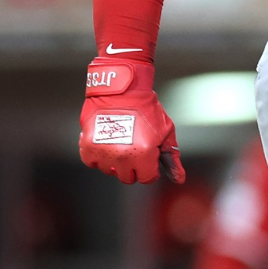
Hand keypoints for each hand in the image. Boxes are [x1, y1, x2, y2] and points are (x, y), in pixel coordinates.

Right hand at [79, 57, 183, 183]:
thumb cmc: (147, 109)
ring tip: (120, 142)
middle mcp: (123, 156)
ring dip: (115, 162)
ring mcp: (104, 152)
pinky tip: (106, 143)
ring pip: (109, 171)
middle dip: (134, 167)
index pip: (147, 178)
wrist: (122, 89)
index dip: (150, 169)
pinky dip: (97, 156)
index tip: (149, 158)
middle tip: (134, 148)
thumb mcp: (165, 133)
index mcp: (144, 154)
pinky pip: (92, 162)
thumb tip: (179, 179)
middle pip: (127, 178)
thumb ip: (171, 159)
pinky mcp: (88, 145)